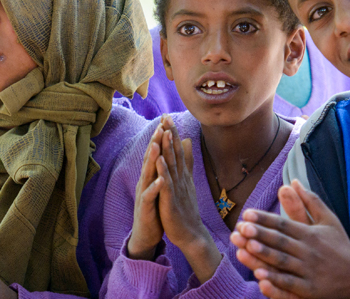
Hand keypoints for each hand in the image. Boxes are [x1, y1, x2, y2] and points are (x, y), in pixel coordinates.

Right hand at [126, 118, 167, 260]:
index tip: (166, 120)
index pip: (155, 153)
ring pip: (147, 174)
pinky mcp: (146, 208)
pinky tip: (160, 180)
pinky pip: (150, 196)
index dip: (160, 137)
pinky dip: (154, 188)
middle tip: (160, 125)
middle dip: (154, 142)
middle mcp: (145, 181)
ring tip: (156, 145)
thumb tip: (169, 152)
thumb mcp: (162, 186)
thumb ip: (165, 169)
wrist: (146, 233)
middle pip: (150, 158)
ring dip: (151, 160)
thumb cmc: (155, 208)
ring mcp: (144, 194)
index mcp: (151, 176)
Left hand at [154, 117, 220, 281]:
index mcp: (182, 174)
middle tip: (166, 116)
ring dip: (169, 149)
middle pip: (176, 153)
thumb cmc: (186, 208)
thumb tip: (188, 142)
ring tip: (165, 132)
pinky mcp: (171, 201)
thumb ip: (188, 162)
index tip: (167, 116)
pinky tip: (159, 161)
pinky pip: (167, 184)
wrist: (190, 233)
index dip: (173, 132)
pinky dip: (163, 172)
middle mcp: (181, 178)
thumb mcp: (187, 181)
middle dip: (171, 134)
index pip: (178, 149)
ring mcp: (177, 189)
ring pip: (172, 166)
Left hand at [229, 181, 349, 298]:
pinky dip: (276, 282)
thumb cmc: (341, 247)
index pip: (283, 224)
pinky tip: (260, 278)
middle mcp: (309, 251)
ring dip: (264, 255)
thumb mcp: (329, 221)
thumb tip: (293, 180)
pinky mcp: (311, 290)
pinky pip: (291, 286)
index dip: (264, 219)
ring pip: (283, 262)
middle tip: (241, 228)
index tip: (246, 213)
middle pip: (281, 241)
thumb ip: (309, 201)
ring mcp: (310, 271)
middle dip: (260, 234)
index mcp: (310, 234)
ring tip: (245, 248)